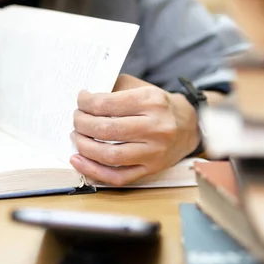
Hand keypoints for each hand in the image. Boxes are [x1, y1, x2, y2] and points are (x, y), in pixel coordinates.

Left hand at [69, 74, 199, 185]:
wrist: (187, 125)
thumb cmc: (156, 104)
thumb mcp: (139, 87)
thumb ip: (113, 88)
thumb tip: (82, 98)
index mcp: (151, 101)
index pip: (107, 104)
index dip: (86, 103)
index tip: (80, 100)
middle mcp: (156, 127)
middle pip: (107, 130)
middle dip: (82, 124)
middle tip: (76, 120)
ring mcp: (155, 152)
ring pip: (110, 156)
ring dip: (84, 147)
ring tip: (76, 137)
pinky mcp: (151, 170)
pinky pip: (118, 177)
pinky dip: (94, 171)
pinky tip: (79, 160)